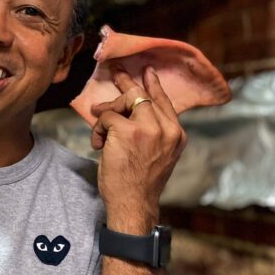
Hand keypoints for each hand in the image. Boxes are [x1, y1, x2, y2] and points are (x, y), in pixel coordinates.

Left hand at [90, 66, 186, 233]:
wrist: (134, 203)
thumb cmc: (140, 183)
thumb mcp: (158, 154)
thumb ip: (153, 133)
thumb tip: (130, 111)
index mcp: (176, 135)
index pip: (165, 101)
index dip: (154, 84)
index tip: (147, 71)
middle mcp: (166, 128)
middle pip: (141, 95)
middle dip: (125, 84)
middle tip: (116, 73)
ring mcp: (148, 128)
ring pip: (124, 101)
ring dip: (107, 114)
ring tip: (100, 132)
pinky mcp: (128, 131)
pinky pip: (106, 117)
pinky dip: (98, 130)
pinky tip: (98, 144)